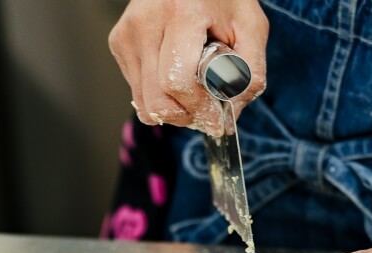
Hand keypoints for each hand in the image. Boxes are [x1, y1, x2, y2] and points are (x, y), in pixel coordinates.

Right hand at [109, 0, 267, 133]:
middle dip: (185, 116)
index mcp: (181, 13)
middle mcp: (146, 23)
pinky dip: (161, 96)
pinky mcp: (119, 42)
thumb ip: (249, 74)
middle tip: (206, 113)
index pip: (177, 82)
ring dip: (173, 110)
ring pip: (144, 103)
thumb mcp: (252, 29)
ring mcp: (127, 33)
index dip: (199, 109)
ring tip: (194, 93)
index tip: (217, 119)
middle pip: (156, 101)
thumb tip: (230, 115)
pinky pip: (138, 92)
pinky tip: (178, 75)